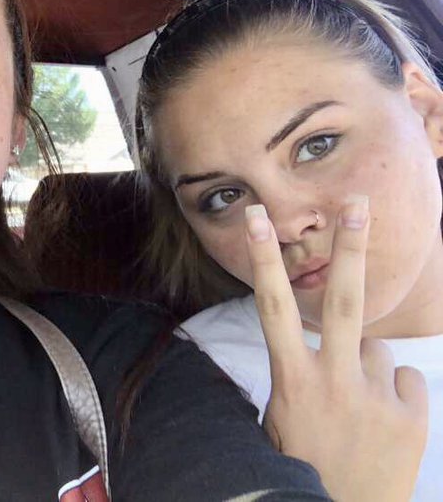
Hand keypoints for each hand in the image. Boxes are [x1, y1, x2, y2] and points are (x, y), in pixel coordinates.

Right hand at [245, 195, 427, 501]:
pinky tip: (382, 424)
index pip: (273, 307)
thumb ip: (299, 376)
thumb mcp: (280, 419)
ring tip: (356, 410)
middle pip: (342, 301)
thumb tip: (315, 344)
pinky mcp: (410, 416)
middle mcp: (333, 382)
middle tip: (358, 202)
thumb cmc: (301, 464)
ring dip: (367, 369)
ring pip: (376, 350)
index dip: (263, 259)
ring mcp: (374, 398)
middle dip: (349, 248)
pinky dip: (395, 395)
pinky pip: (405, 380)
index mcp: (292, 380)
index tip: (257, 217)